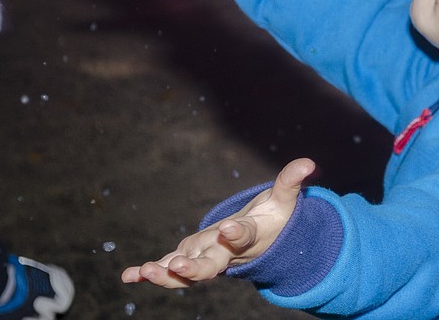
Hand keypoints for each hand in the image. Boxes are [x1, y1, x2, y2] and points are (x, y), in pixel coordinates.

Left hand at [121, 158, 315, 288]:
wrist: (263, 245)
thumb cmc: (274, 218)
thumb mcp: (284, 199)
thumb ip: (291, 181)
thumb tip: (309, 162)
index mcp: (249, 237)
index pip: (243, 235)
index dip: (236, 233)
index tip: (228, 228)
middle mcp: (226, 253)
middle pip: (211, 266)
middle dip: (194, 269)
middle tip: (180, 267)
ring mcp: (207, 258)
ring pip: (186, 273)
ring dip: (165, 275)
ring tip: (144, 272)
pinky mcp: (192, 258)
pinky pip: (170, 269)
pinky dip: (150, 273)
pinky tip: (129, 275)